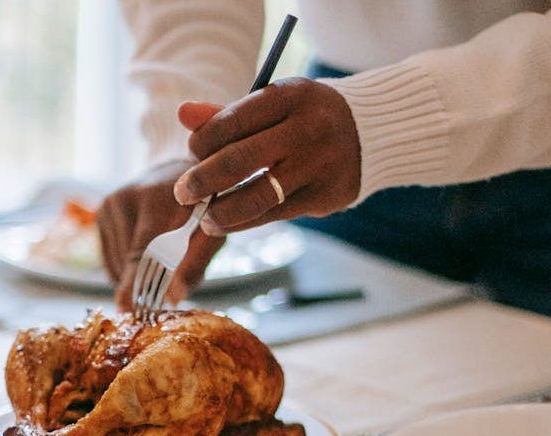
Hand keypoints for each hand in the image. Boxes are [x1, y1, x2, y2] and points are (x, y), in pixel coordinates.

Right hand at [96, 159, 225, 310]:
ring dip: (136, 276)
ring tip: (159, 260)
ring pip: (116, 264)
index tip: (126, 307)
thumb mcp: (211, 233)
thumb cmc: (202, 207)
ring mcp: (109, 204)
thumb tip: (173, 298)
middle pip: (128, 261)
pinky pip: (109, 260)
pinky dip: (125, 269)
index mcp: (156, 200)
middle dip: (145, 284)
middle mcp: (125, 198)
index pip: (142, 249)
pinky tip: (144, 255)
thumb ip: (194, 265)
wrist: (180, 172)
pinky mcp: (100, 212)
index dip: (135, 281)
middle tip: (166, 289)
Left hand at [173, 78, 360, 234]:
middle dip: (203, 180)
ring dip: (222, 211)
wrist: (368, 132)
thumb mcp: (272, 104)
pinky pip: (276, 214)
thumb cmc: (305, 117)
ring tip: (204, 218)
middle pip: (240, 159)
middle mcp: (307, 129)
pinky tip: (227, 224)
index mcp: (289, 96)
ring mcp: (319, 164)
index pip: (232, 121)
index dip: (202, 142)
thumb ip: (227, 113)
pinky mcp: (326, 195)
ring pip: (258, 195)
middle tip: (182, 194)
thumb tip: (183, 114)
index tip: (191, 155)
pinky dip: (245, 222)